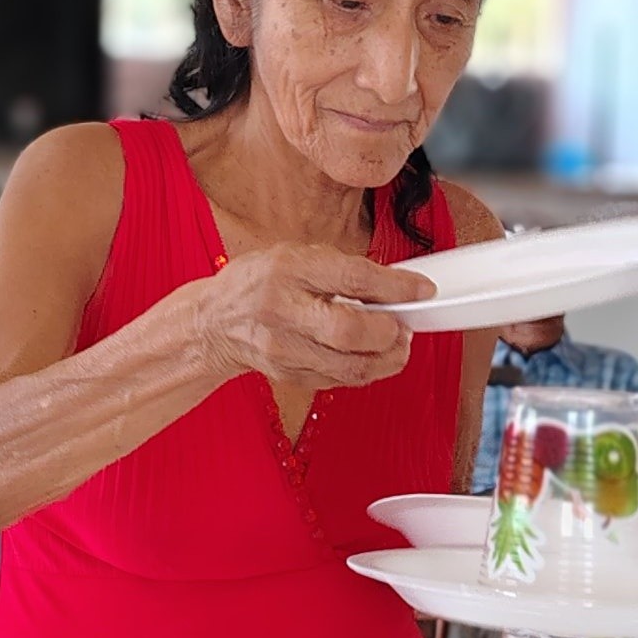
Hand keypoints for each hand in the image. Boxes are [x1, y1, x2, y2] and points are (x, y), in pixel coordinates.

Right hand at [196, 244, 436, 389]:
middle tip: (403, 326)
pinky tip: (370, 357)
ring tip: (395, 345)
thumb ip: (343, 271)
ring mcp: (284, 348)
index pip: (353, 279)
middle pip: (350, 333)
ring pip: (350, 367)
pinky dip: (363, 370)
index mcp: (288, 270)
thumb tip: (395, 287)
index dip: (396, 287)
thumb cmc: (259, 283)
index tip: (422, 290)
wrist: (216, 322)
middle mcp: (282, 310)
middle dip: (389, 333)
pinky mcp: (290, 374)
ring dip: (386, 359)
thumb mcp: (297, 257)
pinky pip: (340, 380)